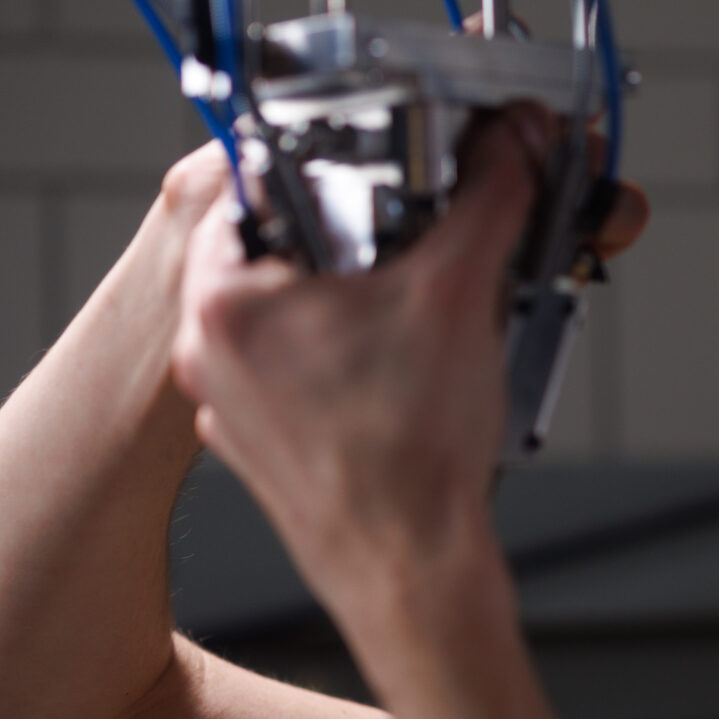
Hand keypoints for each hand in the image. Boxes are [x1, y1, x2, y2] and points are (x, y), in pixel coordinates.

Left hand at [170, 106, 646, 612]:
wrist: (412, 572)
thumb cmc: (410, 458)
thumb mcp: (460, 293)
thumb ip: (489, 197)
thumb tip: (511, 146)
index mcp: (225, 294)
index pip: (271, 176)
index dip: (345, 160)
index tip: (398, 165)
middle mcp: (207, 346)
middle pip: (298, 241)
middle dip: (380, 232)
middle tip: (436, 238)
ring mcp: (230, 399)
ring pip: (306, 306)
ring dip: (377, 293)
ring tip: (440, 306)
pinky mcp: (263, 439)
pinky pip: (311, 366)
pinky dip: (366, 353)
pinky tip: (421, 368)